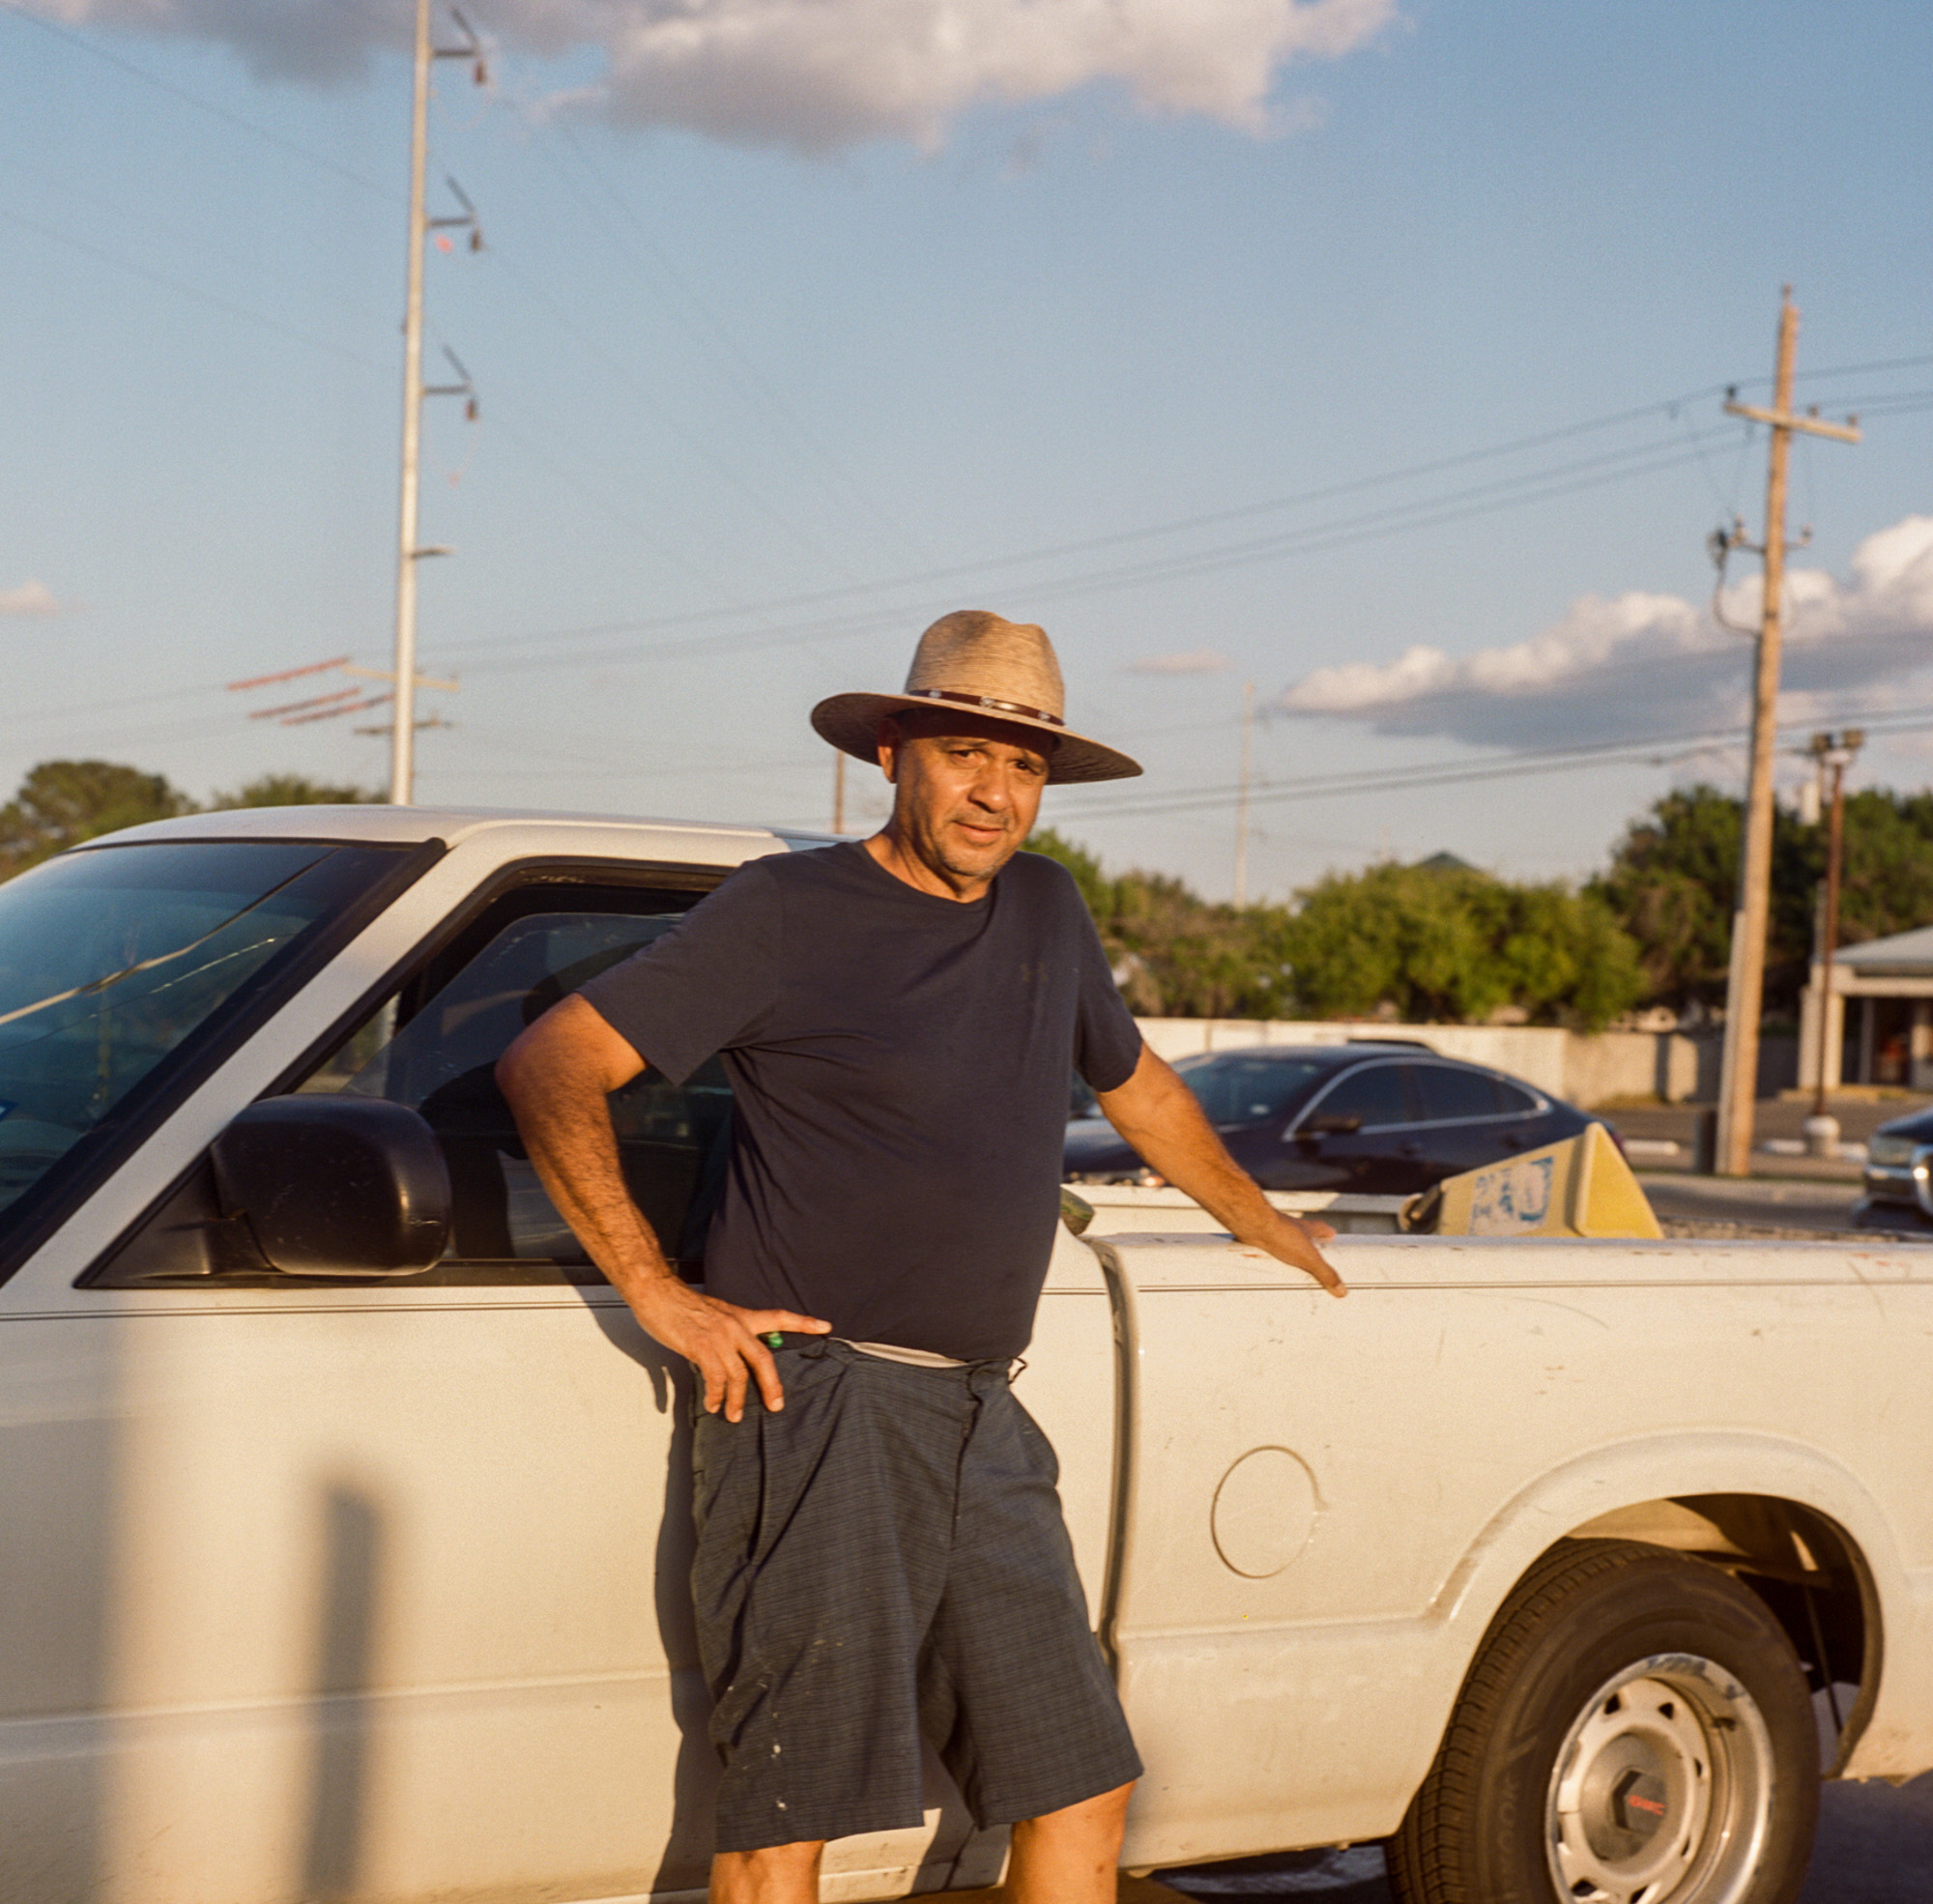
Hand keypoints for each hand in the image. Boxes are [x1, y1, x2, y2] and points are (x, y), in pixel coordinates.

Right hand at [625, 1276, 830, 1419]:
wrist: (658, 1292)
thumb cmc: (681, 1304)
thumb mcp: (714, 1314)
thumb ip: (728, 1332)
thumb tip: (732, 1355)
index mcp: (741, 1316)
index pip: (779, 1317)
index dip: (804, 1323)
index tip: (825, 1326)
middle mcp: (735, 1326)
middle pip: (764, 1359)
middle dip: (772, 1385)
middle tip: (776, 1405)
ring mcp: (719, 1337)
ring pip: (739, 1375)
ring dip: (736, 1400)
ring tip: (733, 1415)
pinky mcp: (701, 1347)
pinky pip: (715, 1379)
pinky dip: (716, 1396)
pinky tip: (713, 1404)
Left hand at [1240, 1209, 1347, 1297]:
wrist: (1252, 1225)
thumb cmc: (1281, 1233)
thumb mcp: (1308, 1258)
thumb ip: (1325, 1273)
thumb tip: (1342, 1290)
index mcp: (1307, 1228)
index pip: (1322, 1228)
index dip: (1327, 1233)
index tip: (1332, 1236)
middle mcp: (1291, 1228)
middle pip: (1303, 1235)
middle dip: (1307, 1245)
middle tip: (1312, 1257)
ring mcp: (1275, 1232)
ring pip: (1284, 1242)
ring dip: (1288, 1253)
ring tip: (1290, 1269)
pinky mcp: (1260, 1239)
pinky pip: (1267, 1250)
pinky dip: (1270, 1258)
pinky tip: (1268, 1268)